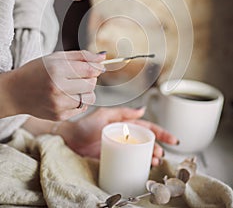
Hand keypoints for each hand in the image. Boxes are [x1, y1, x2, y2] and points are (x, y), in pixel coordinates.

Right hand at [4, 50, 105, 120]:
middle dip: (90, 79)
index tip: (95, 67)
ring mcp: (58, 104)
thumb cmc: (37, 71)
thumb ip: (82, 56)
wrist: (15, 92)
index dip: (96, 68)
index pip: (90, 70)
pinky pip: (81, 109)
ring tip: (73, 87)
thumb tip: (104, 57)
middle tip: (78, 76)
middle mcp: (58, 88)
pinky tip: (66, 97)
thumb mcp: (57, 57)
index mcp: (57, 69)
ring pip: (90, 98)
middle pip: (92, 84)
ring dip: (86, 92)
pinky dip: (78, 102)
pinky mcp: (59, 116)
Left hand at [58, 107, 178, 165]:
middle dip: (157, 147)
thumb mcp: (105, 115)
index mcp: (125, 123)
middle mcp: (125, 136)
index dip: (161, 133)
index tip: (173, 139)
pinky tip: (143, 168)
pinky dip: (139, 165)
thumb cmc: (85, 125)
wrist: (69, 139)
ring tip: (154, 161)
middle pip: (147, 142)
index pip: (147, 127)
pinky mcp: (114, 158)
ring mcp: (120, 148)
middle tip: (160, 154)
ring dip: (150, 157)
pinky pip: (130, 162)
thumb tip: (142, 110)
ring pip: (140, 152)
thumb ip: (123, 112)